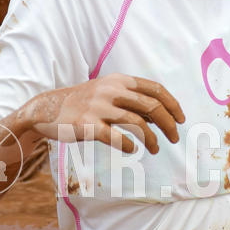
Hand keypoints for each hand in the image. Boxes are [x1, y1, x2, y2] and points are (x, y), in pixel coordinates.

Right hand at [16, 74, 185, 153]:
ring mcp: (99, 107)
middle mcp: (111, 90)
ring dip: (153, 139)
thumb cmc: (84, 102)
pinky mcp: (88, 125)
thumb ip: (133, 99)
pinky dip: (130, 146)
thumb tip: (163, 116)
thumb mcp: (108, 91)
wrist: (48, 109)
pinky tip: (133, 150)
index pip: (155, 89)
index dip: (172, 104)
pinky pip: (118, 138)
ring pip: (139, 124)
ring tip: (155, 149)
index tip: (181, 119)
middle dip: (169, 124)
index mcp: (119, 80)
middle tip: (174, 138)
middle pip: (152, 106)